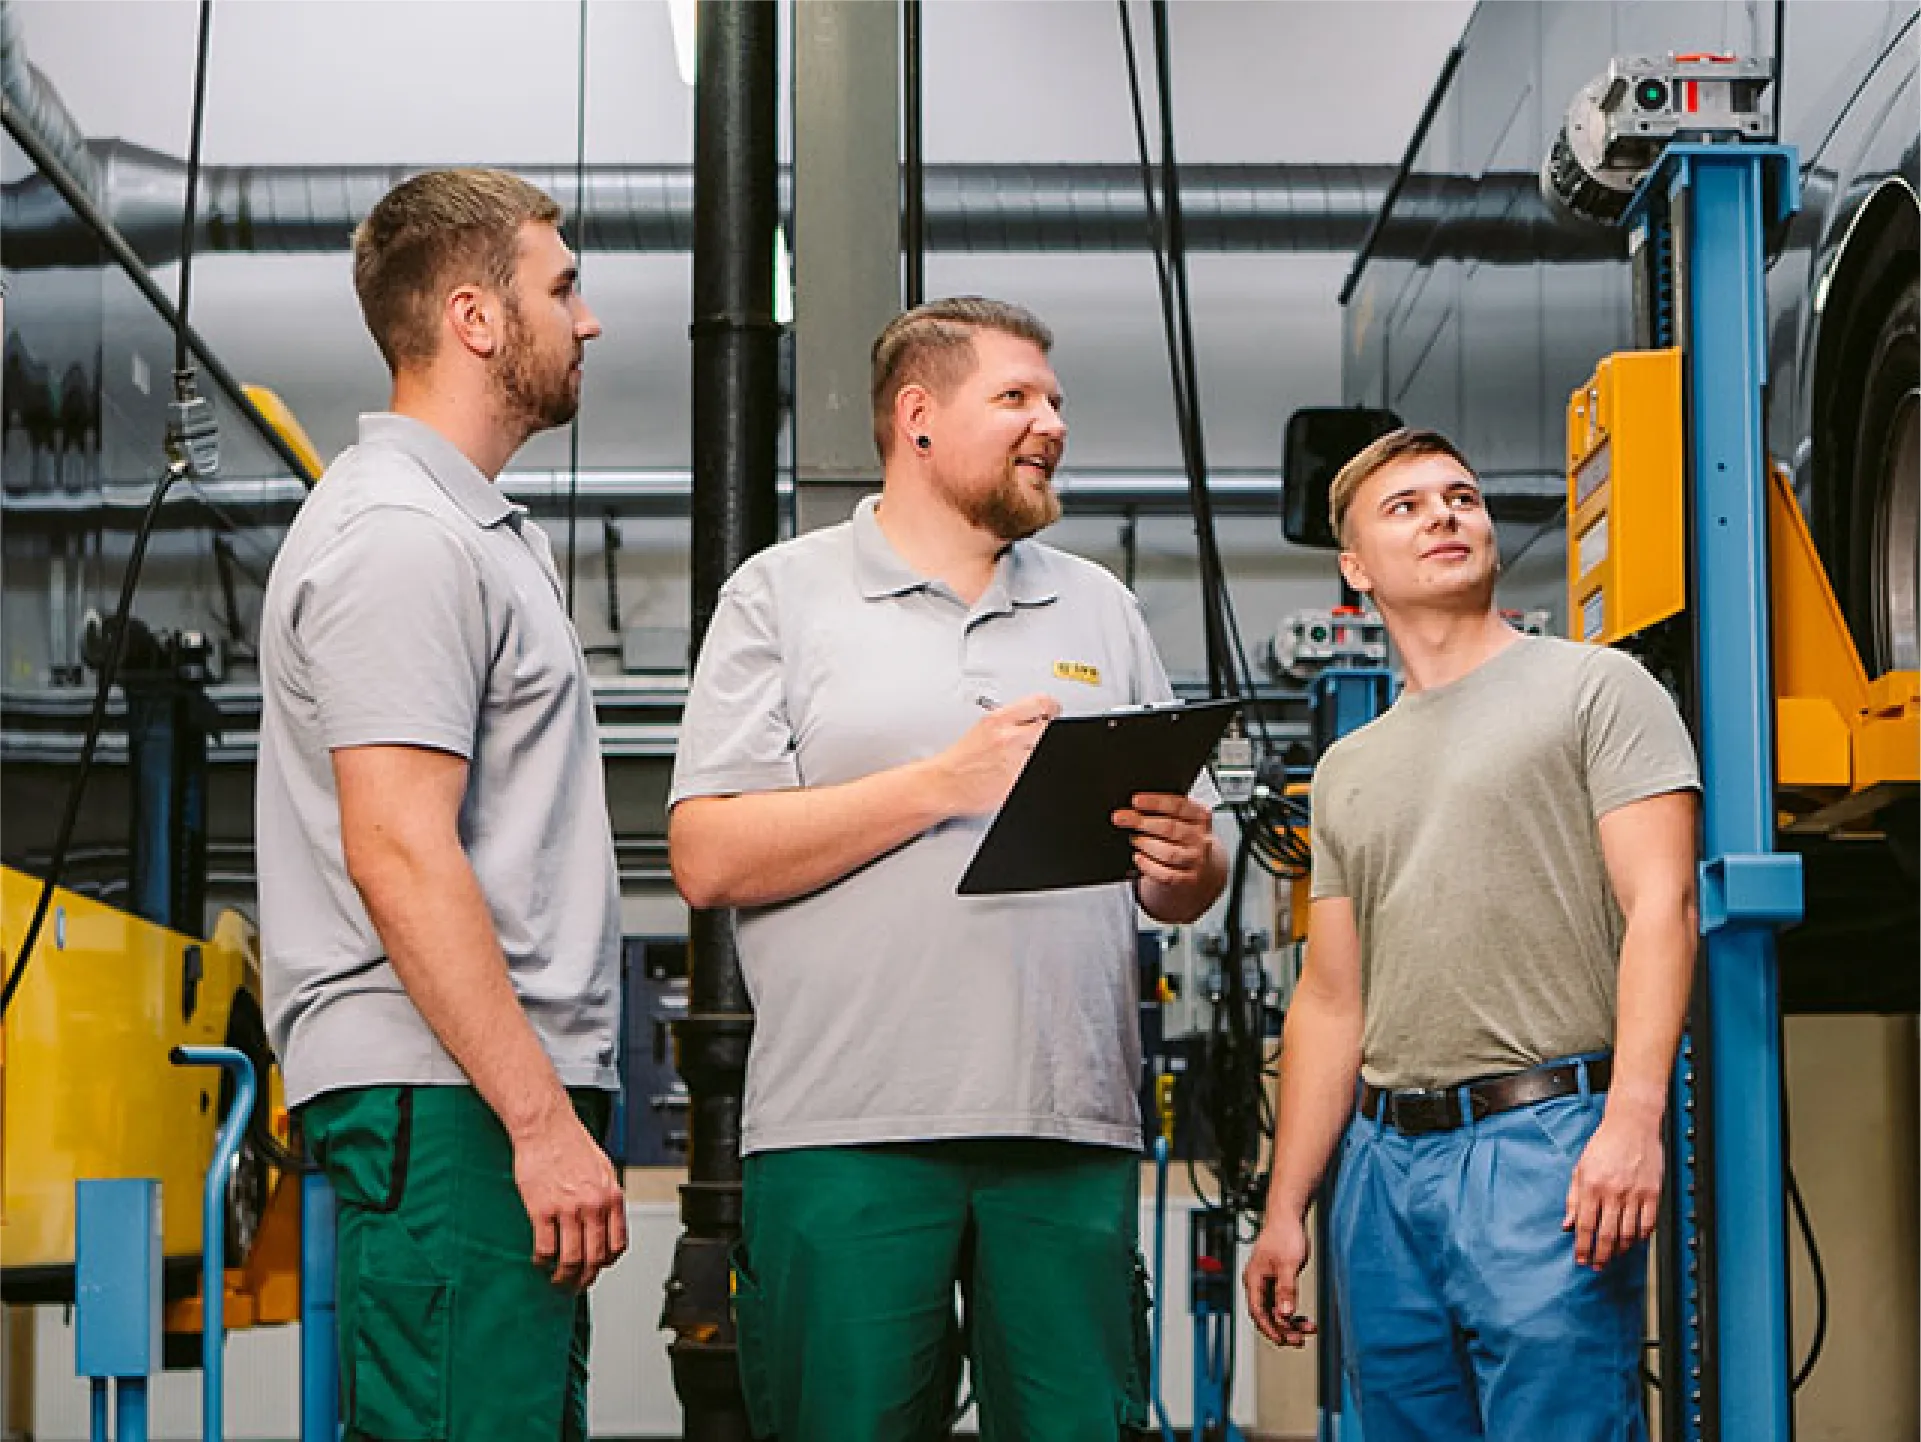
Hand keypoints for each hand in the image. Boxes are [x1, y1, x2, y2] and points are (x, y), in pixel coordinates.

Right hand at [512, 1108, 629, 1289]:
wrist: (546, 1126)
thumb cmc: (571, 1142)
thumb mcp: (603, 1168)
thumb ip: (607, 1195)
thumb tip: (608, 1220)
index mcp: (611, 1196)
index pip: (617, 1244)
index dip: (606, 1263)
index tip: (597, 1268)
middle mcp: (593, 1205)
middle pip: (594, 1258)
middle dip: (585, 1278)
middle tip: (576, 1285)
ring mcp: (568, 1209)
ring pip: (570, 1259)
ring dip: (563, 1276)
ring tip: (556, 1279)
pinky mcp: (541, 1210)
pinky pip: (545, 1247)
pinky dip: (542, 1261)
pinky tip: (539, 1261)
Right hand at [932, 693, 1060, 816]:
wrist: (943, 784)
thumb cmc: (960, 759)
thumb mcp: (982, 728)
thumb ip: (1009, 721)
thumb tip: (1034, 717)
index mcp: (998, 721)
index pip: (1040, 703)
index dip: (1052, 707)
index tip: (1053, 711)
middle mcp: (1008, 739)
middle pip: (1048, 728)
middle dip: (1047, 731)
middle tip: (1042, 735)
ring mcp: (1013, 763)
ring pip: (1043, 751)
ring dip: (1037, 752)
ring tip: (1025, 756)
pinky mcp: (1015, 784)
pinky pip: (1035, 772)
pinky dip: (1030, 771)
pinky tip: (1018, 772)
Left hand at [1112, 791, 1213, 886]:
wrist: (1201, 867)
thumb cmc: (1182, 838)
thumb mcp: (1181, 819)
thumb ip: (1162, 811)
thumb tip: (1133, 807)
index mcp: (1199, 817)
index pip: (1178, 806)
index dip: (1155, 802)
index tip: (1135, 800)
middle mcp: (1199, 838)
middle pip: (1171, 828)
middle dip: (1142, 822)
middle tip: (1120, 818)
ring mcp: (1195, 860)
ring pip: (1169, 853)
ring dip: (1146, 845)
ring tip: (1134, 840)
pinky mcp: (1187, 879)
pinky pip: (1166, 875)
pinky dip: (1148, 866)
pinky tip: (1138, 857)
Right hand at [1243, 1212, 1317, 1347]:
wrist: (1288, 1216)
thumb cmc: (1284, 1235)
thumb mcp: (1288, 1264)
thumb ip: (1286, 1290)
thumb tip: (1285, 1314)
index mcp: (1254, 1279)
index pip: (1258, 1311)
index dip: (1270, 1328)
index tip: (1285, 1340)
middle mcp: (1257, 1283)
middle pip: (1266, 1314)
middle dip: (1283, 1328)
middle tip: (1301, 1339)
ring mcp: (1266, 1282)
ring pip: (1275, 1310)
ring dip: (1290, 1322)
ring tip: (1308, 1329)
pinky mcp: (1276, 1279)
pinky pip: (1281, 1302)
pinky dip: (1292, 1311)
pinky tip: (1304, 1317)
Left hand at [1563, 1108, 1662, 1269]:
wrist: (1632, 1125)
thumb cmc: (1604, 1144)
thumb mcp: (1580, 1168)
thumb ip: (1573, 1198)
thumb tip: (1568, 1224)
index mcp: (1592, 1185)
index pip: (1585, 1225)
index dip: (1583, 1246)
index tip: (1582, 1259)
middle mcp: (1613, 1192)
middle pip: (1606, 1234)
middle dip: (1600, 1254)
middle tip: (1598, 1265)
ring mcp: (1635, 1193)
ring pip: (1628, 1233)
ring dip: (1620, 1249)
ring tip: (1614, 1255)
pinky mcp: (1654, 1193)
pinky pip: (1648, 1223)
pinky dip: (1641, 1237)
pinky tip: (1634, 1241)